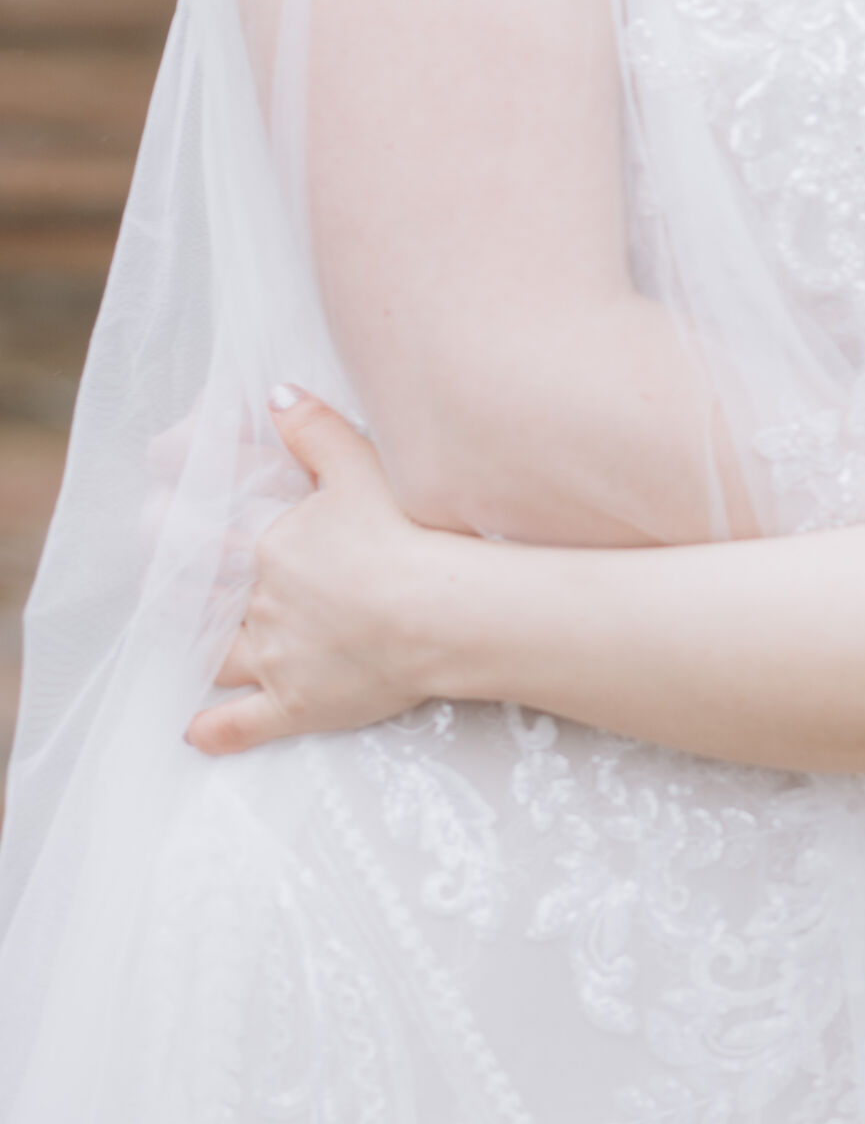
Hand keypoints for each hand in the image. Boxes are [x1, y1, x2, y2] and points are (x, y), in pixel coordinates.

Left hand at [186, 391, 443, 757]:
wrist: (438, 611)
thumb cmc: (404, 534)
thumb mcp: (361, 466)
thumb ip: (313, 429)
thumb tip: (275, 392)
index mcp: (272, 548)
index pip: (218, 542)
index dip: (189, 536)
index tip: (167, 527)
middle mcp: (263, 605)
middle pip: (210, 600)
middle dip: (187, 594)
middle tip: (171, 589)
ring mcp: (277, 659)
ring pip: (219, 658)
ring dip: (201, 652)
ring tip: (187, 646)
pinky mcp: (298, 704)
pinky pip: (245, 724)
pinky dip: (216, 729)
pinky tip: (195, 731)